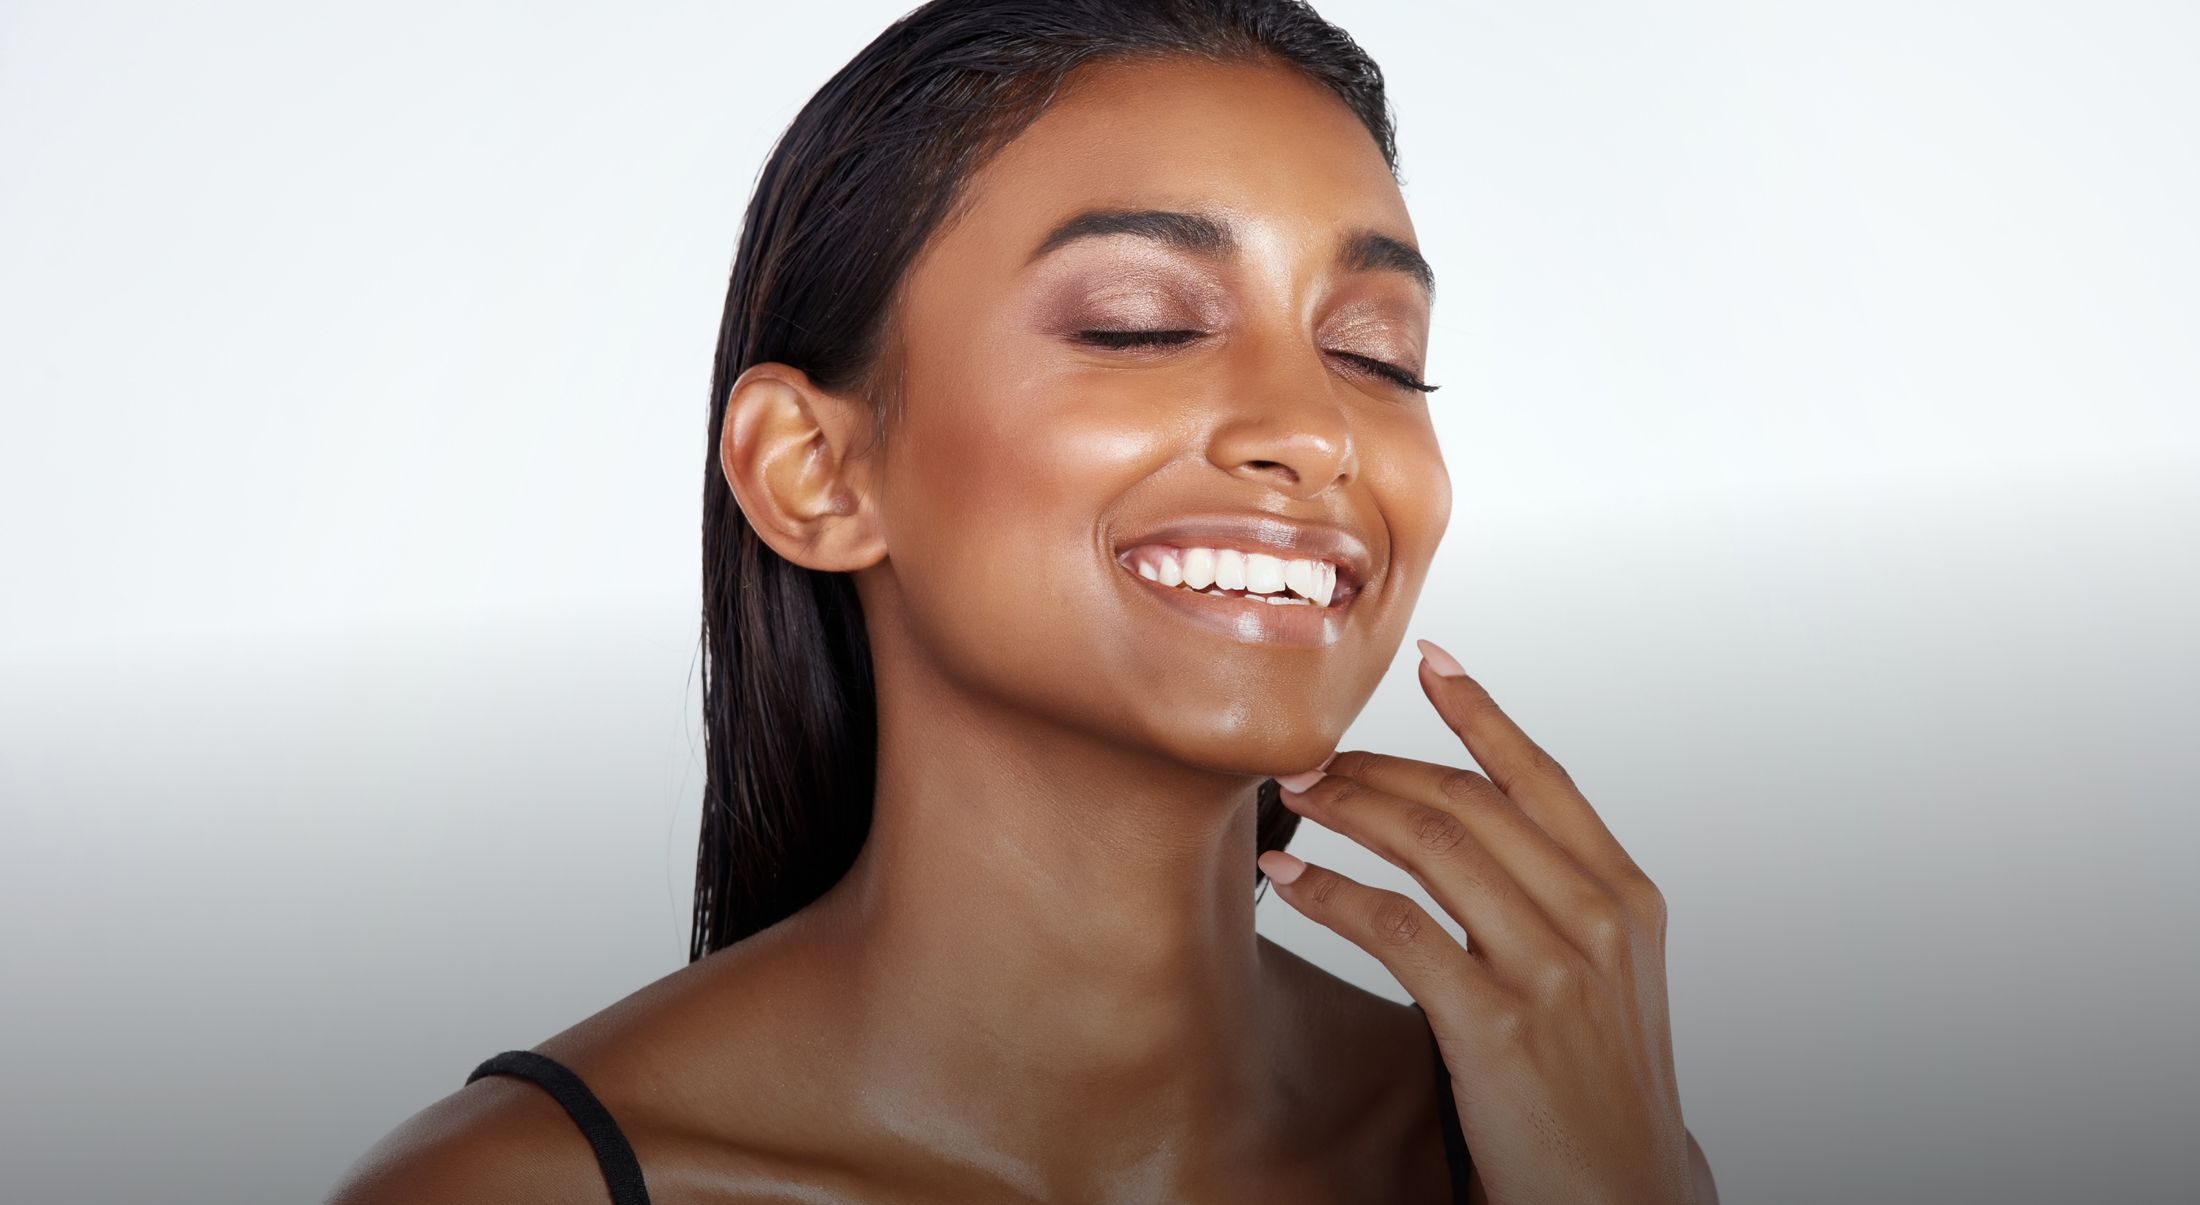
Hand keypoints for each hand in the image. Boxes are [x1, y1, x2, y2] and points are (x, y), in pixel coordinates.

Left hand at [1258, 639, 1705, 1204]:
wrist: (1619, 1197)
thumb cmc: (1597, 1086)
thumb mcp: (1606, 976)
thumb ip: (1556, 898)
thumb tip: (1471, 826)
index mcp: (1628, 897)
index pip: (1544, 779)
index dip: (1482, 712)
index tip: (1430, 660)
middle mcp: (1598, 920)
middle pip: (1472, 801)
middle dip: (1381, 766)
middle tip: (1314, 756)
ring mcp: (1552, 971)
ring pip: (1432, 847)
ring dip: (1350, 810)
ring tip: (1294, 797)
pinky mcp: (1496, 1025)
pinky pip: (1397, 928)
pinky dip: (1333, 892)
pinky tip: (1294, 880)